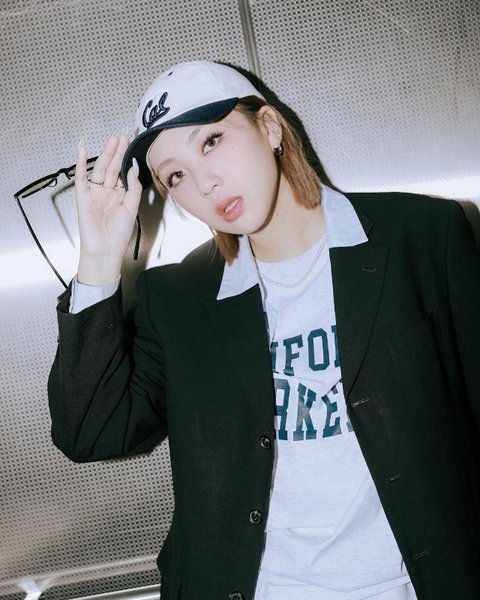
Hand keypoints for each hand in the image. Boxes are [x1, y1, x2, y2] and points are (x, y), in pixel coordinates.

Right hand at [75, 135, 142, 284]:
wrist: (105, 250)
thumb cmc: (118, 234)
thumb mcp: (132, 208)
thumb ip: (133, 187)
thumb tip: (133, 167)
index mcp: (120, 196)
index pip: (123, 172)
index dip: (126, 158)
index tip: (132, 144)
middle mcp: (108, 192)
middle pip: (112, 167)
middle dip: (117, 151)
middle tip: (123, 136)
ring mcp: (95, 193)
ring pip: (100, 169)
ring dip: (106, 154)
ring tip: (113, 139)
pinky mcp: (83, 196)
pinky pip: (81, 177)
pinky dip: (80, 163)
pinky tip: (82, 148)